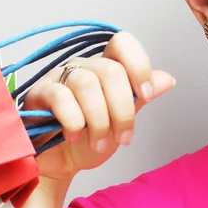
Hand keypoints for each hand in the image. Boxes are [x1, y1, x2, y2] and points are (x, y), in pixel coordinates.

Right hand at [23, 31, 175, 181]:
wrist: (59, 164)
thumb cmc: (88, 140)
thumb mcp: (122, 120)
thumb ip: (141, 97)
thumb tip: (168, 78)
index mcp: (105, 68)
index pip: (122, 43)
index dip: (138, 65)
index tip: (145, 96)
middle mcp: (83, 67)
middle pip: (110, 71)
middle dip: (122, 109)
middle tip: (123, 138)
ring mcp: (59, 77)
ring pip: (86, 84)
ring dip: (99, 121)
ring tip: (99, 144)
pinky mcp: (39, 94)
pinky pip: (60, 97)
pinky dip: (74, 122)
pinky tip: (75, 136)